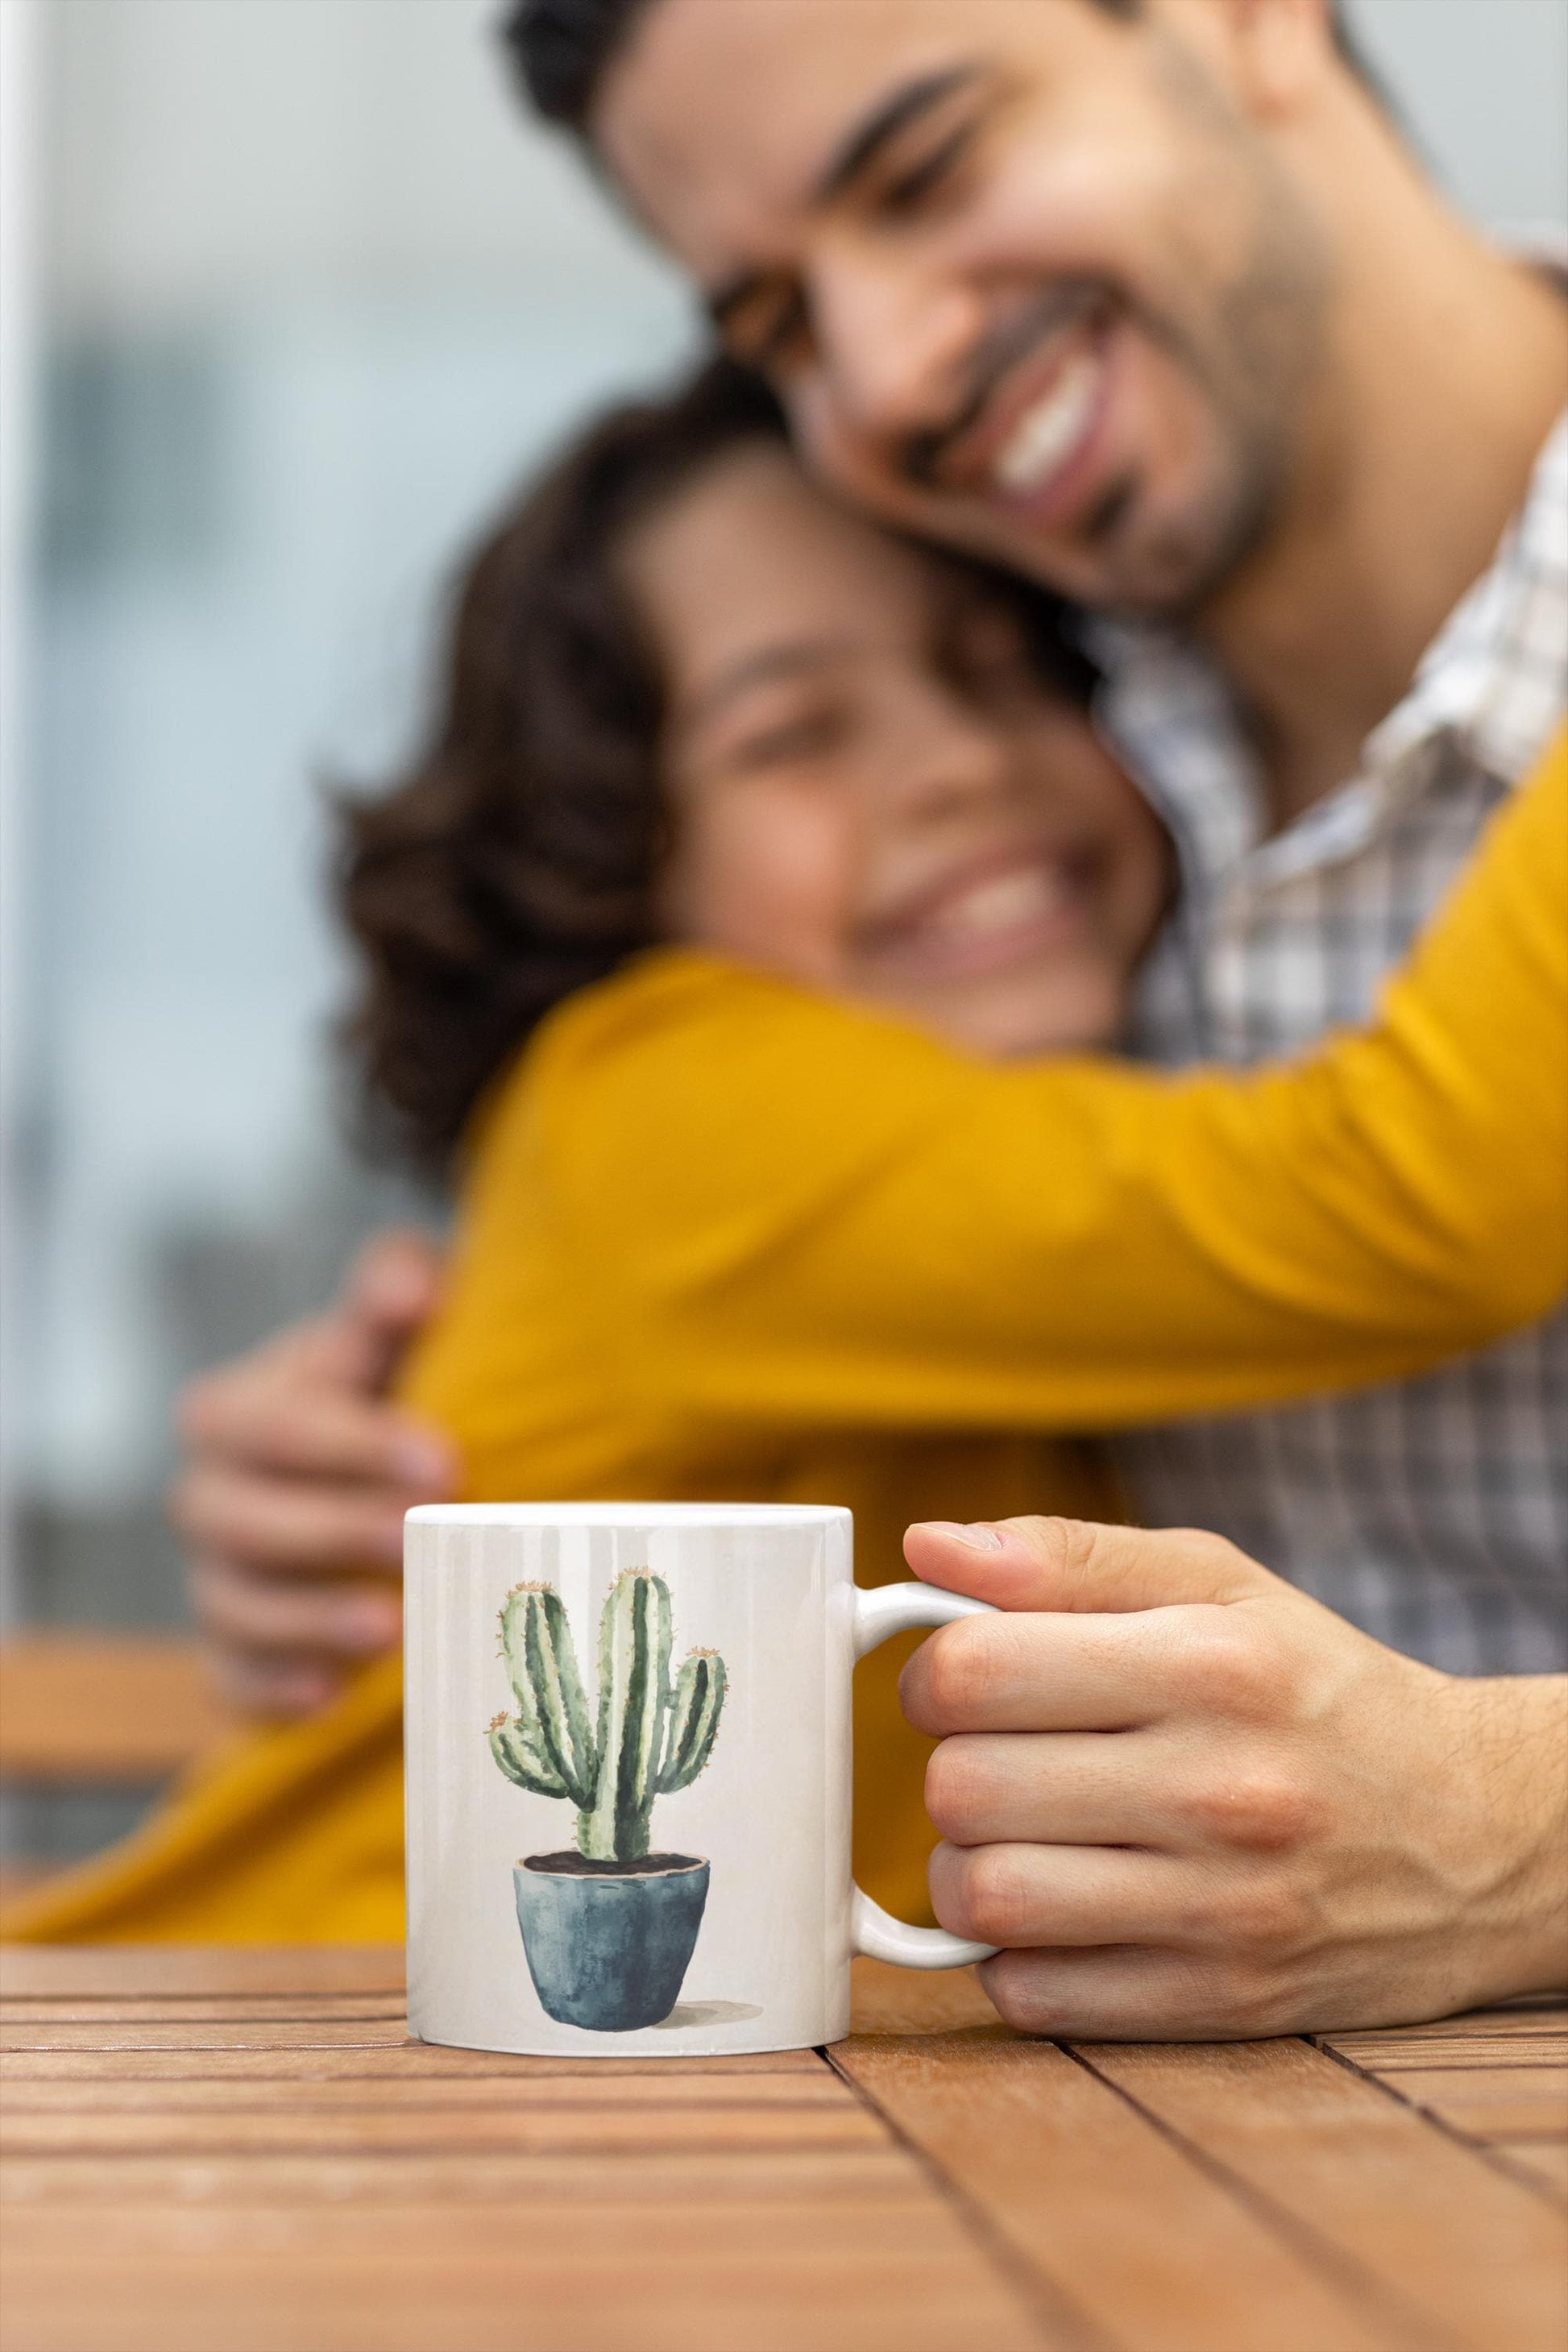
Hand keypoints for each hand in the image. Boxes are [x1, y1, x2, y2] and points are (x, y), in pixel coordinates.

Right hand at [170, 1229, 453, 1715]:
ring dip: (306, 1620)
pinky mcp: (233, 1652)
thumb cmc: (386, 1389)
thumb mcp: (390, 1337)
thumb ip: (395, 1292)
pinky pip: (229, 1680)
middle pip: (237, 1521)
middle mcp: (207, 1496)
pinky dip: (272, 1690)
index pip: (275, 1426)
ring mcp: (214, 1578)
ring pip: (231, 1606)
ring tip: (389, 1628)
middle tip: (418, 1537)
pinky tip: (331, 1695)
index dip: (354, 1445)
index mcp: (233, 1411)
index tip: (445, 1462)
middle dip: (329, 1532)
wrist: (374, 1474)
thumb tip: (410, 1287)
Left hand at [901, 1515, 1567, 2037]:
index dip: (932, 1670)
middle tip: (997, 1757)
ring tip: (1018, 1836)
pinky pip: (1033, 1996)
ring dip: (966, 1868)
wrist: (1479, 1835)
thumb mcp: (1217, 1585)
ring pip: (983, 1898)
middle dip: (950, 1767)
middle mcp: (1220, 1789)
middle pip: (961, 1788)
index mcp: (1211, 1665)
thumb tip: (926, 1547)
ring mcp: (1222, 1910)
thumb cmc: (1317, 1690)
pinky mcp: (1218, 2004)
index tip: (960, 1680)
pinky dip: (1016, 1956)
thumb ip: (1067, 1557)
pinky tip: (1064, 1909)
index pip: (974, 1669)